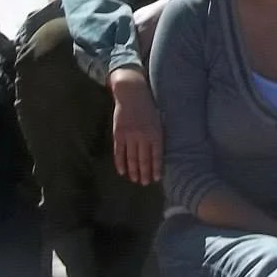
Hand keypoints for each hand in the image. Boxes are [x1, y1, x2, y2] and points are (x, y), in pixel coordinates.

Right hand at [109, 68, 163, 185]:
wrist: (131, 93)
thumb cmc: (148, 107)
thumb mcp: (158, 120)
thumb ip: (158, 136)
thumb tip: (158, 155)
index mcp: (155, 133)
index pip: (156, 155)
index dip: (156, 168)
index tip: (156, 179)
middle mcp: (143, 136)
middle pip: (144, 159)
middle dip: (144, 173)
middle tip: (145, 183)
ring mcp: (129, 135)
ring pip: (131, 158)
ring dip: (133, 171)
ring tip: (135, 180)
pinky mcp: (118, 134)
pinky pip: (119, 152)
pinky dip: (120, 163)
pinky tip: (122, 172)